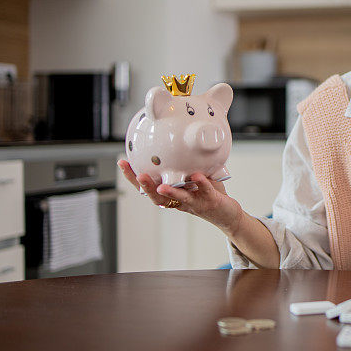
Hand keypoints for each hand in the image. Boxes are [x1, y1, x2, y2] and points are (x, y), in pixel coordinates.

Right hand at [117, 160, 242, 233]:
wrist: (227, 213)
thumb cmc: (208, 193)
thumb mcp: (194, 174)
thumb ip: (184, 161)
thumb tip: (177, 137)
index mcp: (172, 194)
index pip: (149, 187)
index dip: (133, 178)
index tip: (123, 163)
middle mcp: (180, 201)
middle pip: (158, 197)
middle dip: (147, 187)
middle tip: (139, 176)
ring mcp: (194, 202)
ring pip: (179, 199)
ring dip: (170, 192)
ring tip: (162, 186)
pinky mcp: (210, 202)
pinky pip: (205, 192)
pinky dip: (201, 184)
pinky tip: (197, 176)